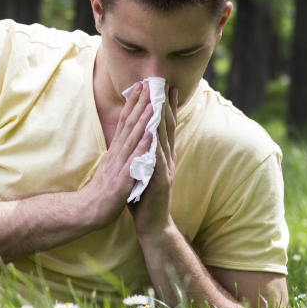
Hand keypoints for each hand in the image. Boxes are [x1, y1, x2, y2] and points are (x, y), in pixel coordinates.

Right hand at [78, 81, 155, 228]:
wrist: (89, 211)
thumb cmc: (102, 190)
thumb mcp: (111, 165)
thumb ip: (118, 151)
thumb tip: (123, 135)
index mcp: (115, 151)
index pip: (124, 122)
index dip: (133, 104)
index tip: (141, 87)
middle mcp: (116, 154)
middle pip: (128, 125)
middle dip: (139, 104)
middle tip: (147, 84)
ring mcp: (118, 166)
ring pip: (131, 139)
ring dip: (142, 121)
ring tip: (152, 104)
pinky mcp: (121, 180)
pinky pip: (133, 162)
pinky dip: (142, 147)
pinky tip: (150, 136)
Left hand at [129, 84, 176, 237]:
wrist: (152, 223)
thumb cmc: (145, 196)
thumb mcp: (143, 168)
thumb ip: (143, 152)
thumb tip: (139, 134)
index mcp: (162, 154)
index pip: (164, 125)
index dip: (165, 106)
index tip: (163, 86)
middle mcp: (167, 158)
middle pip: (167, 126)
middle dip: (166, 104)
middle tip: (165, 84)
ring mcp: (165, 168)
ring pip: (164, 139)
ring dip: (162, 118)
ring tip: (160, 99)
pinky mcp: (161, 180)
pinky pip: (157, 159)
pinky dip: (155, 145)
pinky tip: (153, 132)